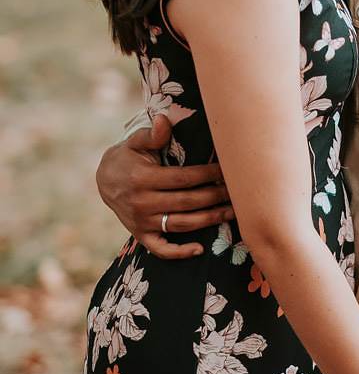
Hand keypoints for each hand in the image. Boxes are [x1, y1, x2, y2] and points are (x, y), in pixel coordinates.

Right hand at [96, 114, 233, 257]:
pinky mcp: (141, 235)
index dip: (208, 174)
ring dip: (209, 220)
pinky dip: (179, 253)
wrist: (104, 180)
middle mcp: (142, 203)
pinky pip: (161, 249)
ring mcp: (141, 222)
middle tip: (238, 192)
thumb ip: (152, 134)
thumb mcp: (135, 142)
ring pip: (182, 224)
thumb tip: (164, 120)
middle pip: (188, 202)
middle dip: (216, 196)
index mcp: (143, 178)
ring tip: (232, 213)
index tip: (228, 170)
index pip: (184, 178)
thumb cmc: (128, 156)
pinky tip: (200, 250)